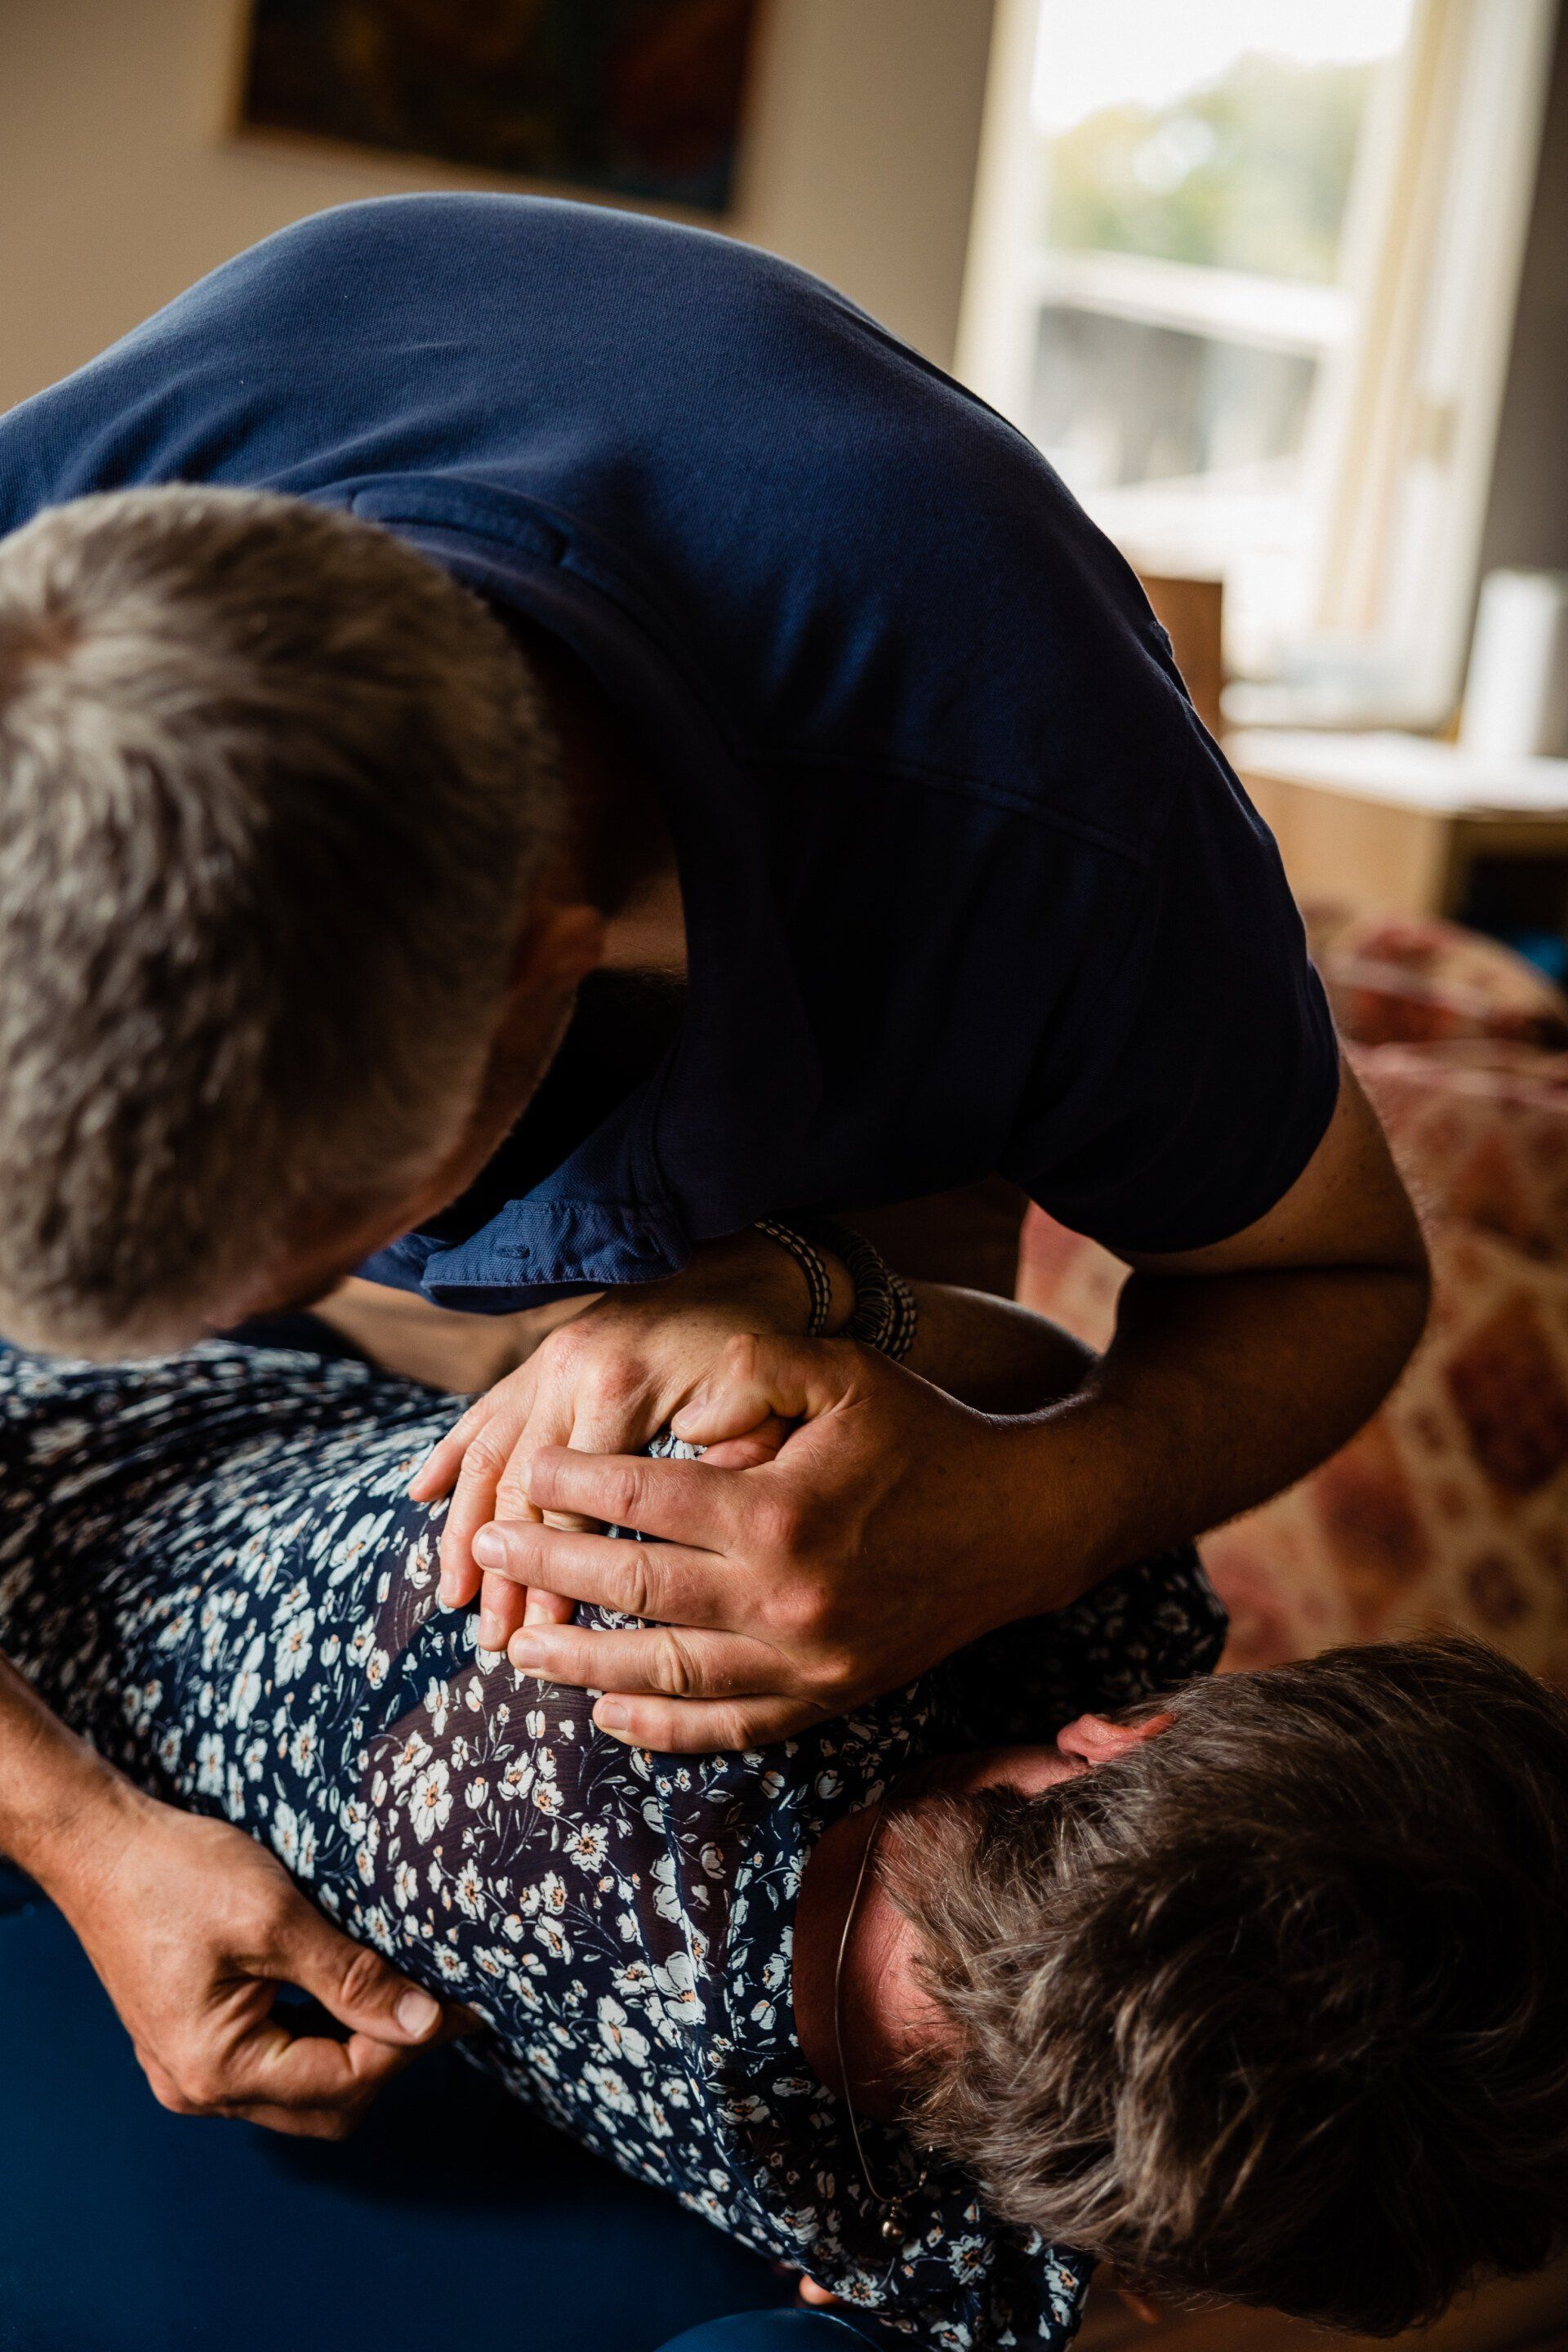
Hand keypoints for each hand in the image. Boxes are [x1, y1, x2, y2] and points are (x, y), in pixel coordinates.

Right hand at [52, 1783, 465, 2137]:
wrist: (100, 1845)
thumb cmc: (176, 1873)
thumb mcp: (275, 1919)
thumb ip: (351, 1978)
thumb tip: (423, 2022)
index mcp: (216, 2069)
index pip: (344, 2081)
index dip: (410, 2044)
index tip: (461, 2004)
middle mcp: (200, 2088)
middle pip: (327, 2104)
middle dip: (388, 2057)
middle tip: (436, 1999)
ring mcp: (191, 2070)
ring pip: (304, 2090)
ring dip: (355, 2048)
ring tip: (399, 1990)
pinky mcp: (193, 2043)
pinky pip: (274, 2063)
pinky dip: (318, 2036)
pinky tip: (345, 1991)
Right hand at [409, 1232, 841, 1655]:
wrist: (743, 1264)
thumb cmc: (754, 1341)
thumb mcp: (757, 1394)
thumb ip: (732, 1452)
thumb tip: (705, 1521)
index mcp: (619, 1388)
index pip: (574, 1503)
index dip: (561, 1573)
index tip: (552, 1633)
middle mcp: (568, 1372)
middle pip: (516, 1487)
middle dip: (501, 1570)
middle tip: (491, 1638)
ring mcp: (547, 1362)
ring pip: (486, 1455)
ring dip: (463, 1529)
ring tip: (451, 1596)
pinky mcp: (542, 1355)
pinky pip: (483, 1411)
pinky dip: (447, 1455)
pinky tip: (420, 1497)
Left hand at [468, 1334, 1067, 1750]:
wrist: (1023, 1522)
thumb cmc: (923, 1435)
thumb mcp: (844, 1374)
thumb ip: (754, 1372)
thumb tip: (677, 1413)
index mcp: (780, 1509)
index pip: (640, 1498)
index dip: (570, 1484)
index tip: (527, 1473)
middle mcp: (786, 1597)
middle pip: (632, 1591)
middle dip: (547, 1569)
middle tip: (487, 1551)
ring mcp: (806, 1662)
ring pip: (665, 1675)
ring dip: (580, 1664)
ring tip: (518, 1646)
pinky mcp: (826, 1700)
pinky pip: (727, 1729)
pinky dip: (662, 1729)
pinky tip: (608, 1714)